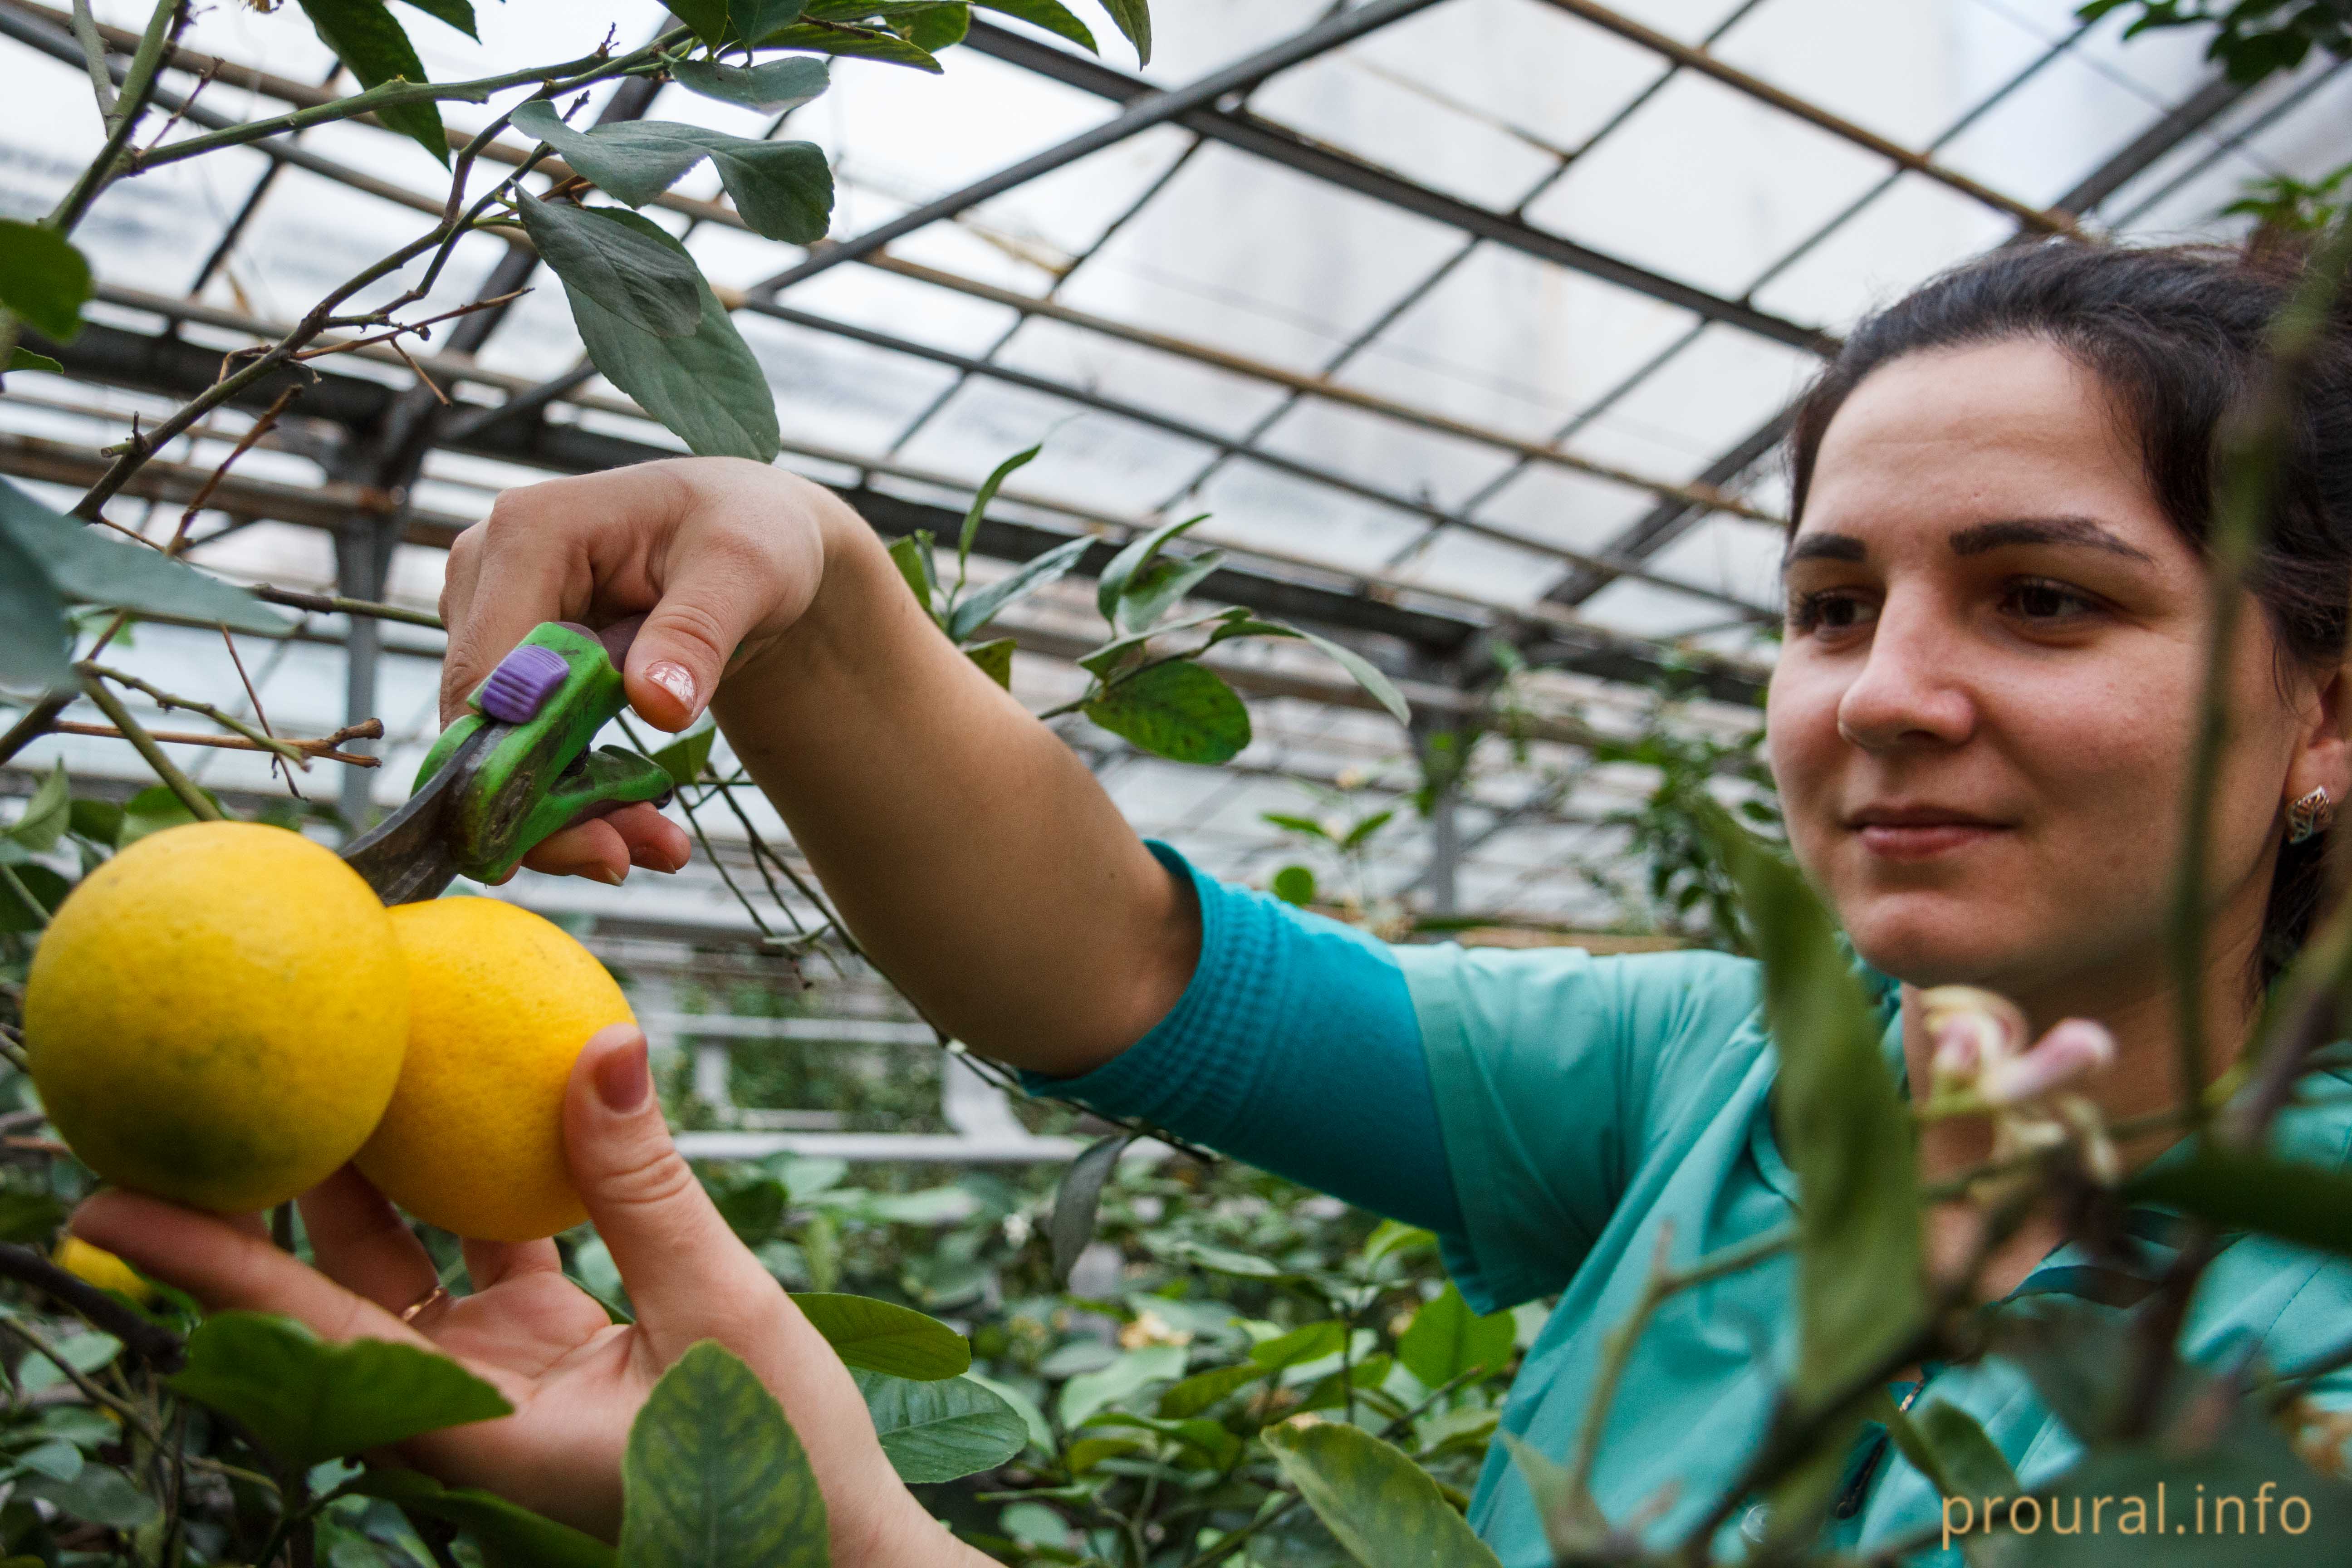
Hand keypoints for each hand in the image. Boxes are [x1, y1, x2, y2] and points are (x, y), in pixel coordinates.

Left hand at [72, 1026, 951, 1564]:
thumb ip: (642, 1186)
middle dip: (264, 1191)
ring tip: (333, 1065)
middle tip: (211, 1086)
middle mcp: (461, 1403)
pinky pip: (491, 1253)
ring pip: (404, 1261)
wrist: (832, 1557)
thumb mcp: (713, 1318)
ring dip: (370, 1168)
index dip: (202, 1259)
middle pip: (329, 1282)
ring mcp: (502, 1377)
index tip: (106, 1195)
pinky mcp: (550, 1354)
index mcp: (471, 1424)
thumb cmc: (774, 1472)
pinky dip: (482, 1181)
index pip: (305, 1323)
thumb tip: (599, 1042)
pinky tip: (478, 1101)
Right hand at [436, 459, 849, 884]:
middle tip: (626, 860)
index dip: (513, 763)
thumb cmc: (749, 533)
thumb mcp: (746, 571)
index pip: (489, 671)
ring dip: (569, 814)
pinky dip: (579, 798)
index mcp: (529, 533)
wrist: (755, 539)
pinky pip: (529, 750)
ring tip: (657, 849)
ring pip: (502, 749)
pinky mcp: (515, 666)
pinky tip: (642, 829)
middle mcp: (487, 575)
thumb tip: (654, 703)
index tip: (573, 834)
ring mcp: (493, 622)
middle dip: (547, 805)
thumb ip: (697, 633)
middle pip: (483, 723)